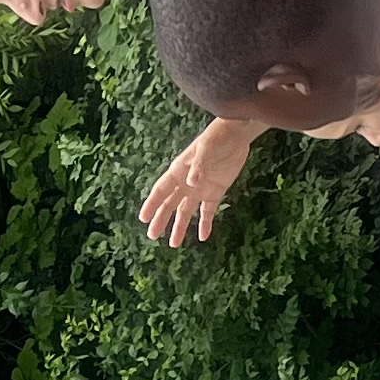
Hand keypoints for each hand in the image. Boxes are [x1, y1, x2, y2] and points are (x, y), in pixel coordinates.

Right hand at [139, 119, 258, 244]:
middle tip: (152, 235)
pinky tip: (202, 237)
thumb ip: (198, 166)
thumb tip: (191, 183)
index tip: (143, 218)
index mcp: (178, 171)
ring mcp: (200, 189)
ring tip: (174, 244)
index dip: (152, 204)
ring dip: (180, 227)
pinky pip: (207, 212)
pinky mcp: (214, 192)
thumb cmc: (216, 138)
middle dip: (161, 220)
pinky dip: (205, 224)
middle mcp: (186, 183)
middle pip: (170, 204)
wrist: (235, 135)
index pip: (161, 190)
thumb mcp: (206, 149)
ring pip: (186, 211)